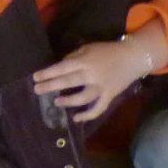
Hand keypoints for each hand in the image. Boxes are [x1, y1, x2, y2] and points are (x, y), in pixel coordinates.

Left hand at [33, 38, 151, 122]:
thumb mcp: (87, 48)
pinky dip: (88, 115)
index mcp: (85, 61)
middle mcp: (92, 75)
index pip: (62, 68)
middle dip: (51, 86)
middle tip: (37, 90)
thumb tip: (59, 67)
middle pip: (69, 82)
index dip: (48, 73)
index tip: (34, 78)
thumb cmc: (107, 51)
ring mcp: (102, 87)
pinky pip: (98, 108)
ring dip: (68, 101)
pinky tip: (76, 118)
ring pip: (83, 98)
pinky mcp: (110, 96)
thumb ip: (73, 57)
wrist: (133, 57)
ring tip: (56, 102)